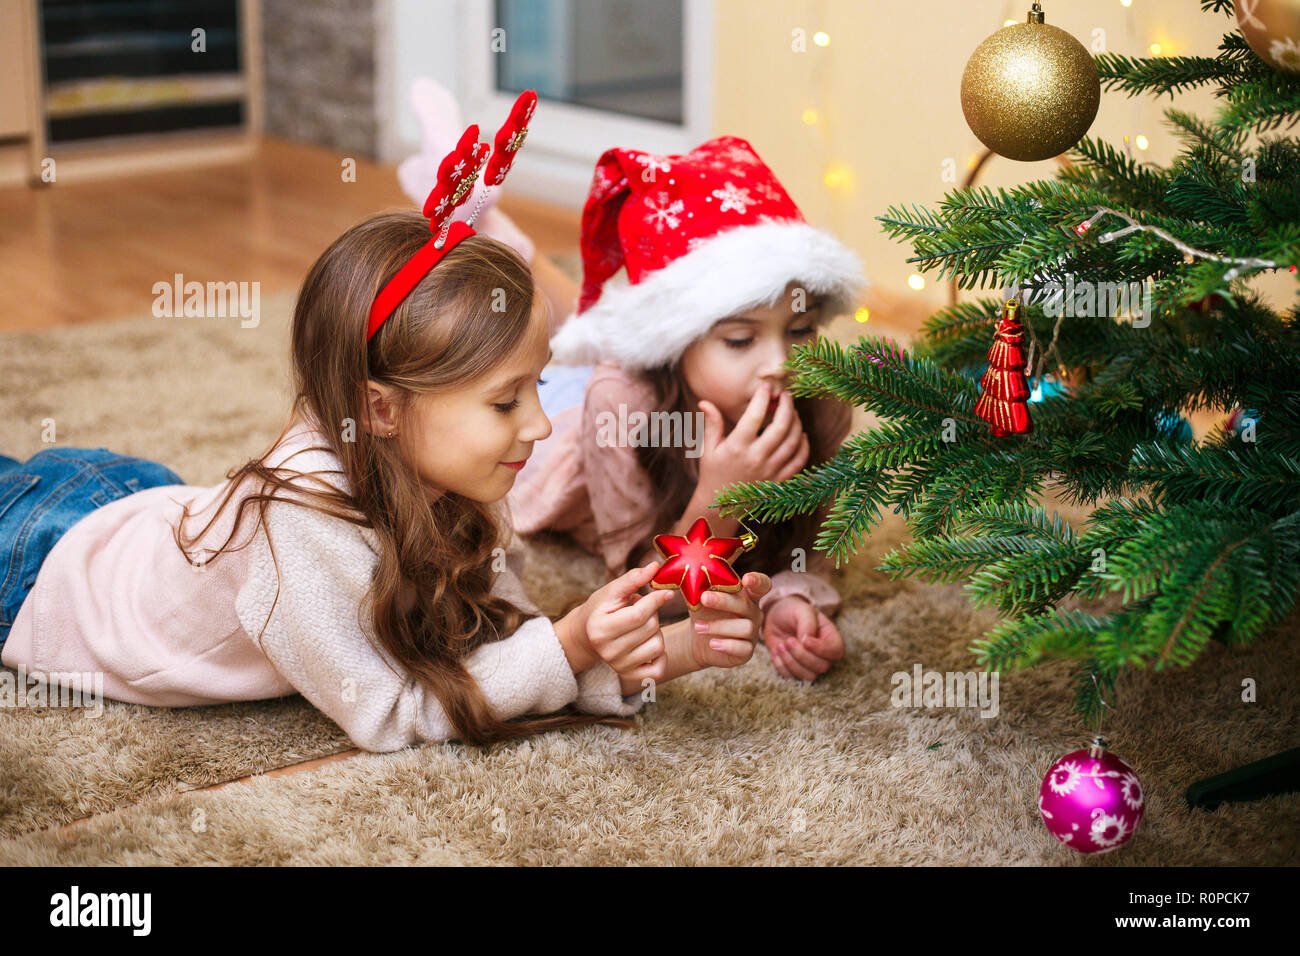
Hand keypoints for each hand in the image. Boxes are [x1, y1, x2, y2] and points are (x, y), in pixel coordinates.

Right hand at [582, 561, 675, 682]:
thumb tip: (656, 566)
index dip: (657, 599)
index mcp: (601, 629)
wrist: (587, 635)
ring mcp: (619, 666)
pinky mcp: (631, 676)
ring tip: (641, 626)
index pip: (639, 614)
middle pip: (651, 628)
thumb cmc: (601, 609)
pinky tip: (647, 643)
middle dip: (653, 614)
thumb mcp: (612, 591)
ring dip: (656, 632)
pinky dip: (660, 655)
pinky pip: (659, 668)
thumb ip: (633, 578)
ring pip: (658, 646)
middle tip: (641, 610)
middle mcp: (608, 652)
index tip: (666, 591)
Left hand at [688, 572, 770, 668]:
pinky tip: (712, 643)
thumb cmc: (704, 610)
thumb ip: (703, 585)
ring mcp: (752, 632)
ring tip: (697, 627)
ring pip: (745, 628)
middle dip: (724, 601)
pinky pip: (743, 648)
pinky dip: (726, 645)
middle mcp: (753, 612)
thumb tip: (691, 575)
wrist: (697, 636)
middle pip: (746, 605)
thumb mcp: (701, 597)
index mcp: (747, 595)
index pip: (762, 585)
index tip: (746, 579)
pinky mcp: (746, 651)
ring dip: (718, 626)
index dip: (757, 581)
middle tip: (704, 598)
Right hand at [695, 383, 809, 499]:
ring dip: (797, 422)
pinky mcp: (780, 480)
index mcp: (737, 447)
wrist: (721, 507)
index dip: (762, 397)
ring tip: (793, 412)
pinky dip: (804, 445)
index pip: (754, 415)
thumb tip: (705, 402)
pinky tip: (801, 435)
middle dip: (787, 406)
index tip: (766, 386)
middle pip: (781, 426)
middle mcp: (756, 458)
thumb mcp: (708, 448)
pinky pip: (799, 461)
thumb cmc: (713, 473)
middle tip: (786, 395)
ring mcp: (770, 470)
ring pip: (793, 441)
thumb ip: (711, 424)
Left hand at [763, 596, 843, 680]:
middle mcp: (824, 654)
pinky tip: (776, 650)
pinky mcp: (794, 670)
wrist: (776, 616)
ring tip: (781, 645)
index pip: (836, 651)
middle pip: (822, 667)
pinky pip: (791, 678)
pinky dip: (781, 665)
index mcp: (831, 637)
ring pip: (809, 676)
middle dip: (802, 655)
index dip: (821, 649)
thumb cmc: (793, 611)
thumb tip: (806, 641)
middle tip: (788, 640)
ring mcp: (810, 664)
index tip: (805, 640)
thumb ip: (808, 624)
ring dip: (791, 662)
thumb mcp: (802, 610)